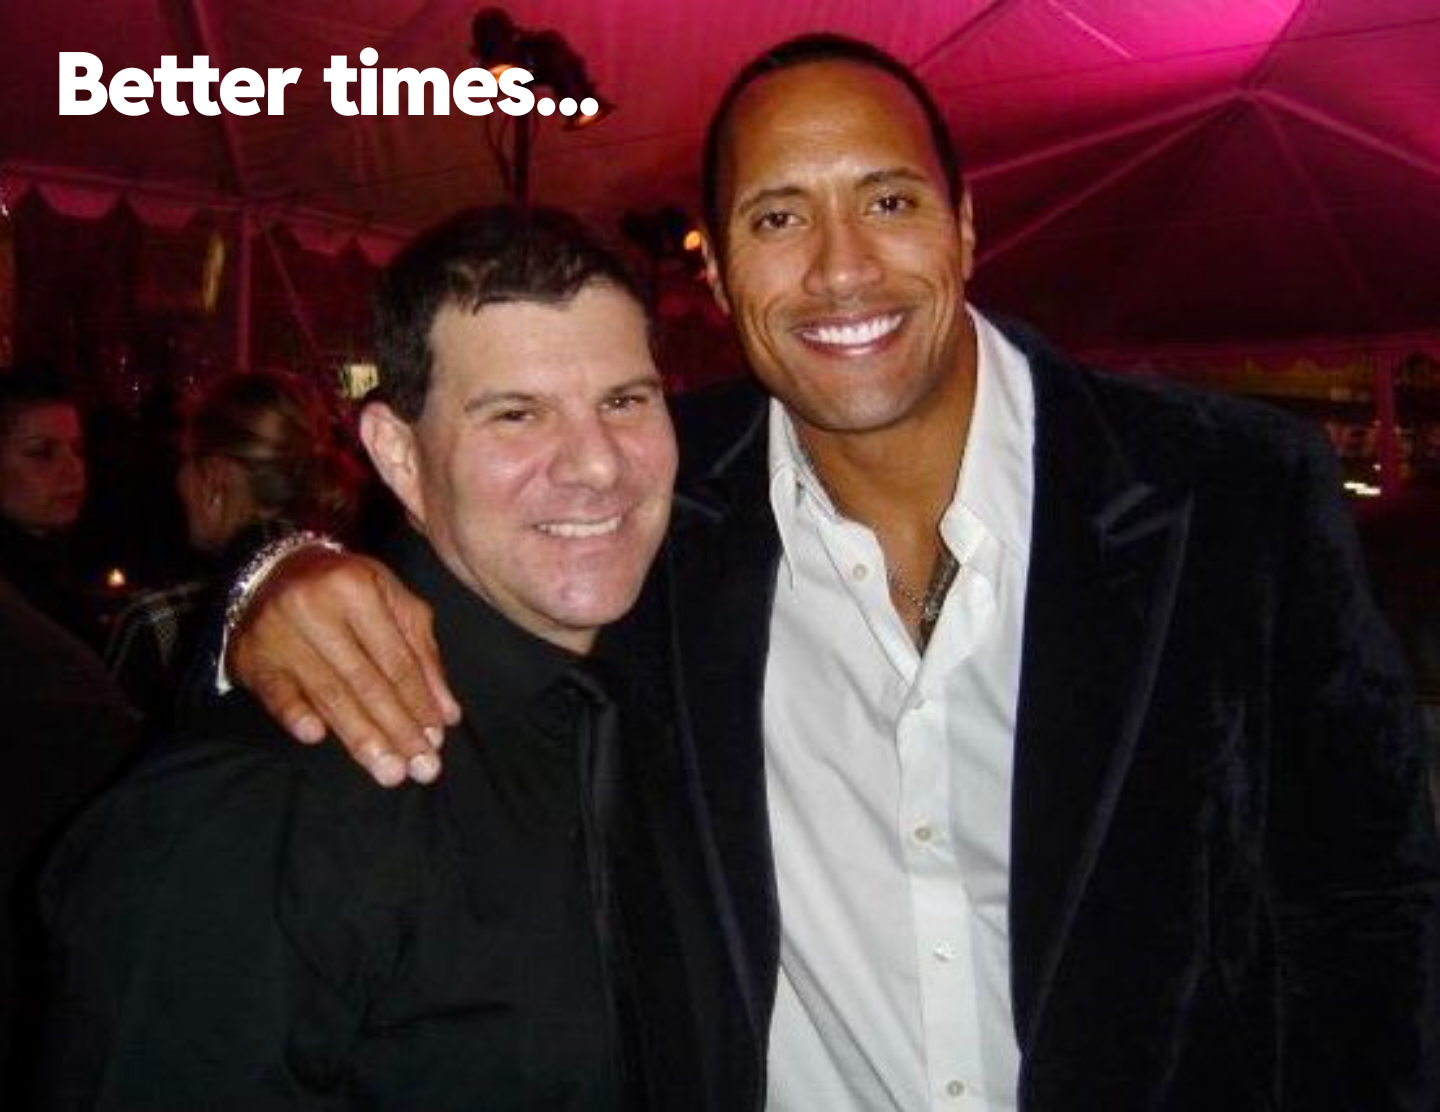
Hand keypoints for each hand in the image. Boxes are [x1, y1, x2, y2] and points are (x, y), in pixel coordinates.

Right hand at [228, 547, 460, 785]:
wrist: (276, 567)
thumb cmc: (347, 588)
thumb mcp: (392, 601)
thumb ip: (421, 653)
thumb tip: (447, 713)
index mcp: (356, 588)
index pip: (395, 658)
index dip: (418, 701)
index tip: (437, 739)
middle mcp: (315, 608)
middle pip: (364, 681)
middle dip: (397, 729)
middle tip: (421, 769)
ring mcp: (279, 632)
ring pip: (327, 693)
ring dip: (361, 737)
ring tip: (389, 771)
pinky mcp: (252, 654)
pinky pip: (274, 690)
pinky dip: (295, 714)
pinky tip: (315, 737)